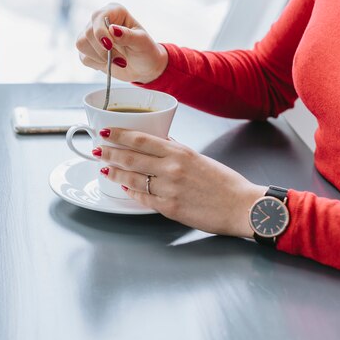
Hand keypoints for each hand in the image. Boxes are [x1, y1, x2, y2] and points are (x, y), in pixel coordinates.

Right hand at [75, 3, 168, 82]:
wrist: (143, 67)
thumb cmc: (145, 50)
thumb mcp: (142, 42)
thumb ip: (128, 35)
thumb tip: (112, 29)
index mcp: (114, 11)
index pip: (97, 17)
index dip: (100, 32)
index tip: (109, 46)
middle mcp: (100, 20)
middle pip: (87, 33)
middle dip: (102, 50)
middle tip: (120, 59)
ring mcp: (91, 35)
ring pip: (81, 44)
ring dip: (99, 57)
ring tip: (116, 61)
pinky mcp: (87, 49)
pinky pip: (83, 57)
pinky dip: (96, 63)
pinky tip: (108, 63)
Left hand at [95, 128, 266, 236]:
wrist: (242, 207)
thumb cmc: (224, 183)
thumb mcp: (199, 157)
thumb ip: (176, 150)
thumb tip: (160, 141)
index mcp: (179, 152)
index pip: (141, 139)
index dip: (118, 134)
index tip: (105, 131)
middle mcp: (171, 168)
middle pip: (130, 158)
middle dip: (109, 153)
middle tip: (97, 150)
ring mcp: (168, 189)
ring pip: (132, 179)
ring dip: (115, 173)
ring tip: (105, 168)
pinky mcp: (169, 208)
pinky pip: (143, 198)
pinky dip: (130, 192)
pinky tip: (123, 187)